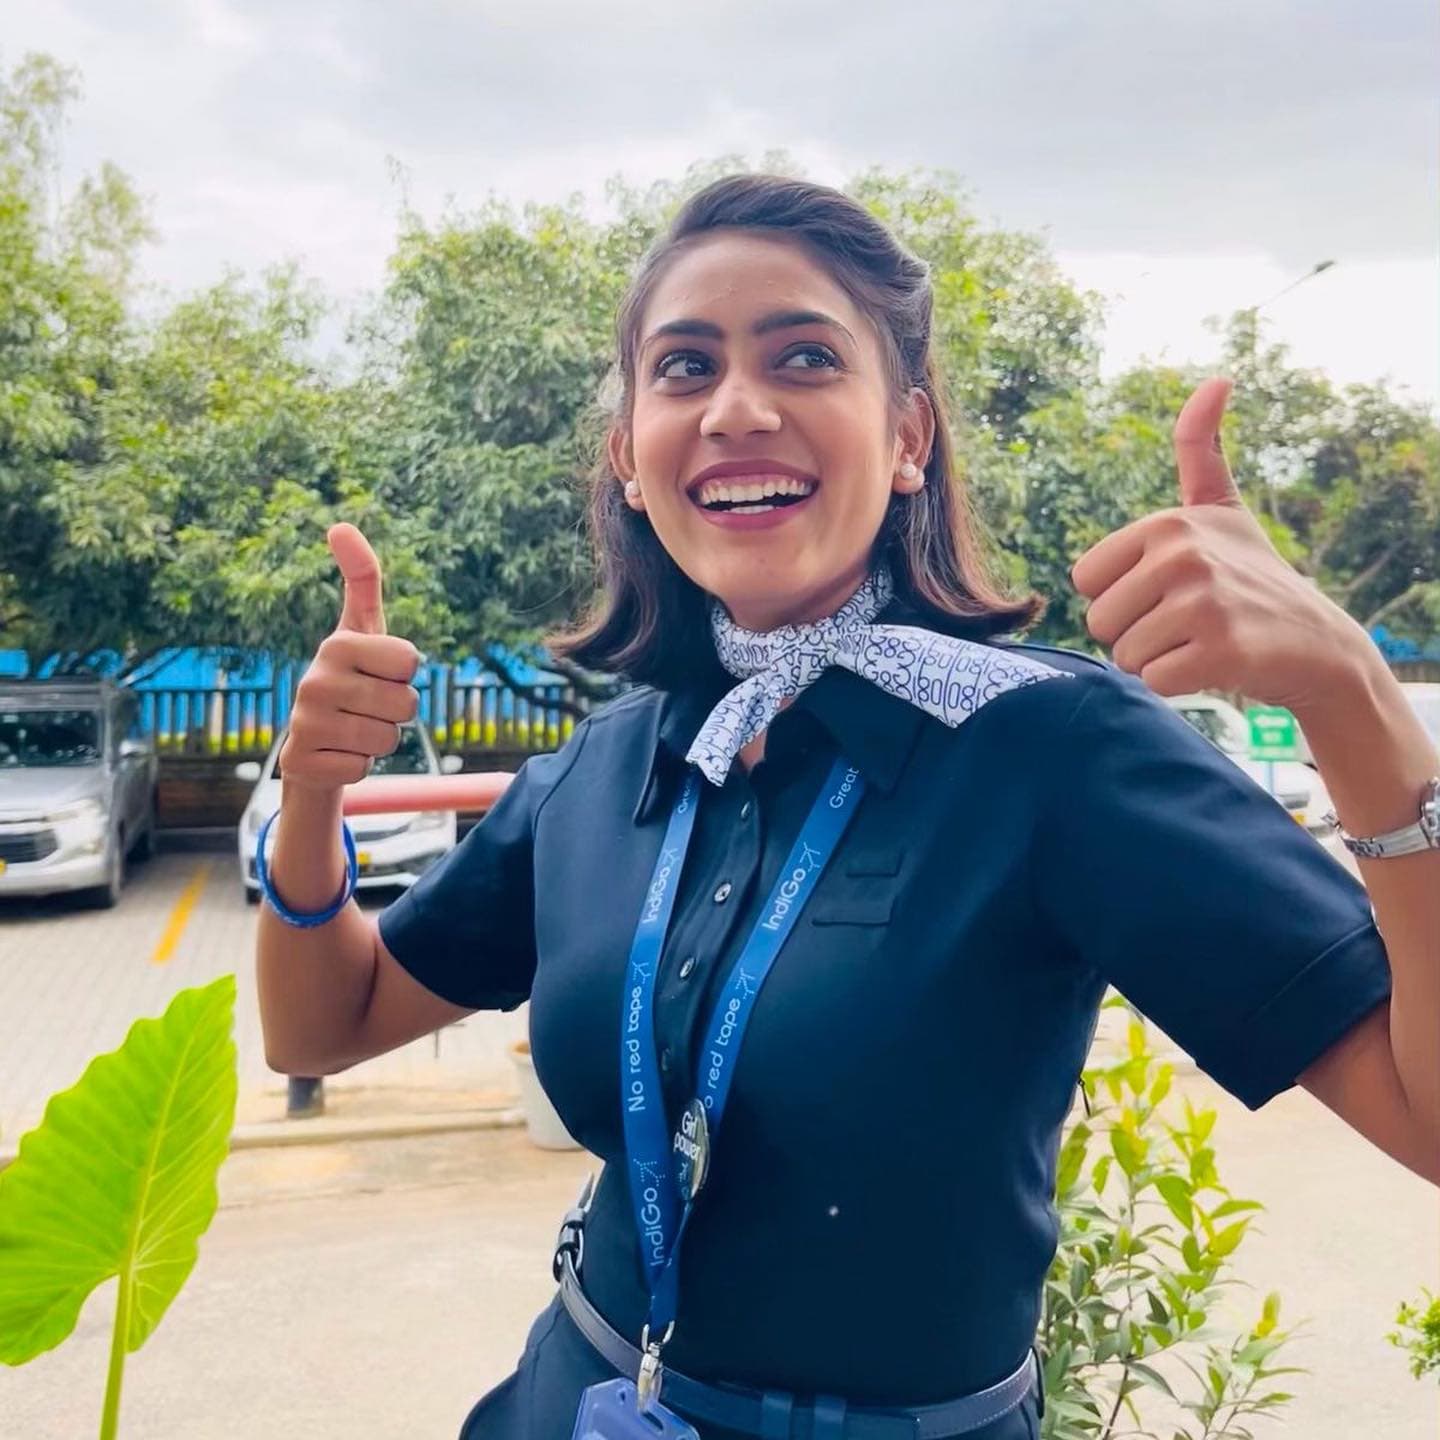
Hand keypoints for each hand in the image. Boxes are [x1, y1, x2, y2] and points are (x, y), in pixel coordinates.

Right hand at [276, 523, 422, 792]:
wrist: (311, 741)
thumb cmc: (351, 677)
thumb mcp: (361, 629)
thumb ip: (362, 578)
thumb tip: (339, 524)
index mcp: (337, 644)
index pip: (412, 662)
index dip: (405, 674)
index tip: (380, 672)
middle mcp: (315, 680)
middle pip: (406, 705)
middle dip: (397, 712)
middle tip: (368, 706)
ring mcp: (304, 723)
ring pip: (388, 740)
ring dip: (379, 740)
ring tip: (352, 729)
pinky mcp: (302, 762)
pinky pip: (363, 768)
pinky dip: (358, 765)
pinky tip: (336, 753)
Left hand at [1069, 377, 1368, 712]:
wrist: (1318, 643)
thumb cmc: (1253, 576)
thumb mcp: (1222, 508)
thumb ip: (1202, 450)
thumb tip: (1217, 378)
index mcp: (1167, 525)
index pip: (1085, 580)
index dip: (1119, 594)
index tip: (1165, 589)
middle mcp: (1182, 557)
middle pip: (1098, 621)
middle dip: (1134, 632)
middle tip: (1185, 622)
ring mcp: (1203, 604)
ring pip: (1124, 655)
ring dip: (1156, 659)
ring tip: (1200, 640)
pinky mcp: (1219, 652)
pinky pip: (1153, 681)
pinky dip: (1177, 683)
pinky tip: (1215, 664)